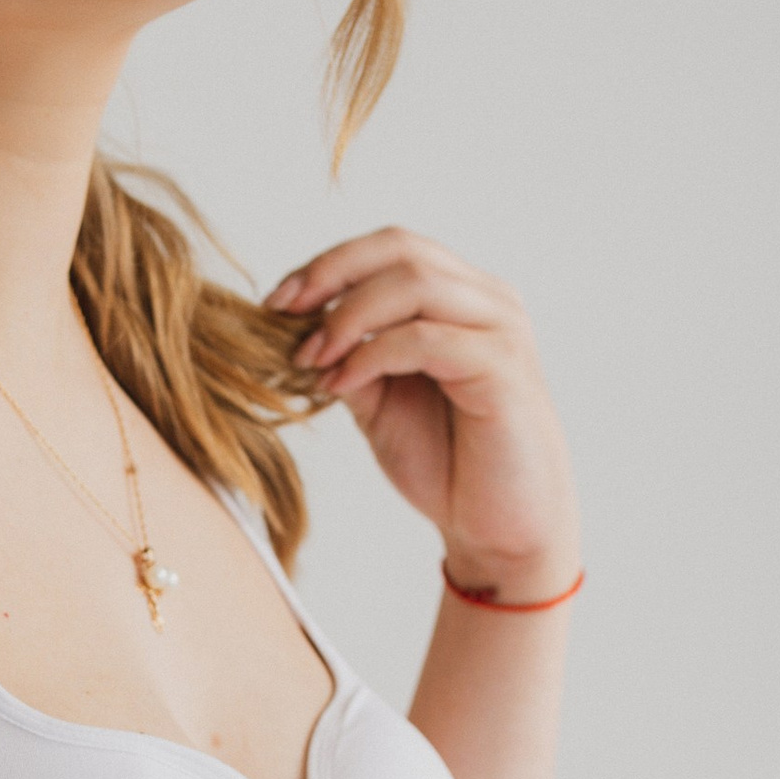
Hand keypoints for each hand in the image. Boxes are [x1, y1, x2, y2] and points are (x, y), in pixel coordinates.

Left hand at [269, 230, 579, 602]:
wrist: (499, 531)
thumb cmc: (448, 465)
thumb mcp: (380, 402)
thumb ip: (350, 357)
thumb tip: (298, 327)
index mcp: (462, 299)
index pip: (391, 247)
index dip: (329, 264)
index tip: (276, 302)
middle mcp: (488, 301)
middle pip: (401, 249)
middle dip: (330, 275)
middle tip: (281, 315)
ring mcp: (501, 329)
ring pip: (413, 282)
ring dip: (347, 316)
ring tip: (310, 359)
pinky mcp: (503, 367)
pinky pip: (425, 338)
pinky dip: (372, 354)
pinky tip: (339, 385)